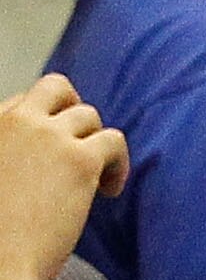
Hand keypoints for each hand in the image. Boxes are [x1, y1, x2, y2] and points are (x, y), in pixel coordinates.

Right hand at [0, 74, 124, 279]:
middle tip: (83, 150)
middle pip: (56, 87)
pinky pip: (114, 141)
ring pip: (89, 116)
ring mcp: (46, 134)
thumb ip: (11, 157)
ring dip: (97, 146)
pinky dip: (119, 164)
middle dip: (75, 112)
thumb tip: (37, 165)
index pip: (22, 101)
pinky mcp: (79, 159)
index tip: (50, 160)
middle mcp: (12, 119)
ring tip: (94, 182)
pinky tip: (108, 192)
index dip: (44, 127)